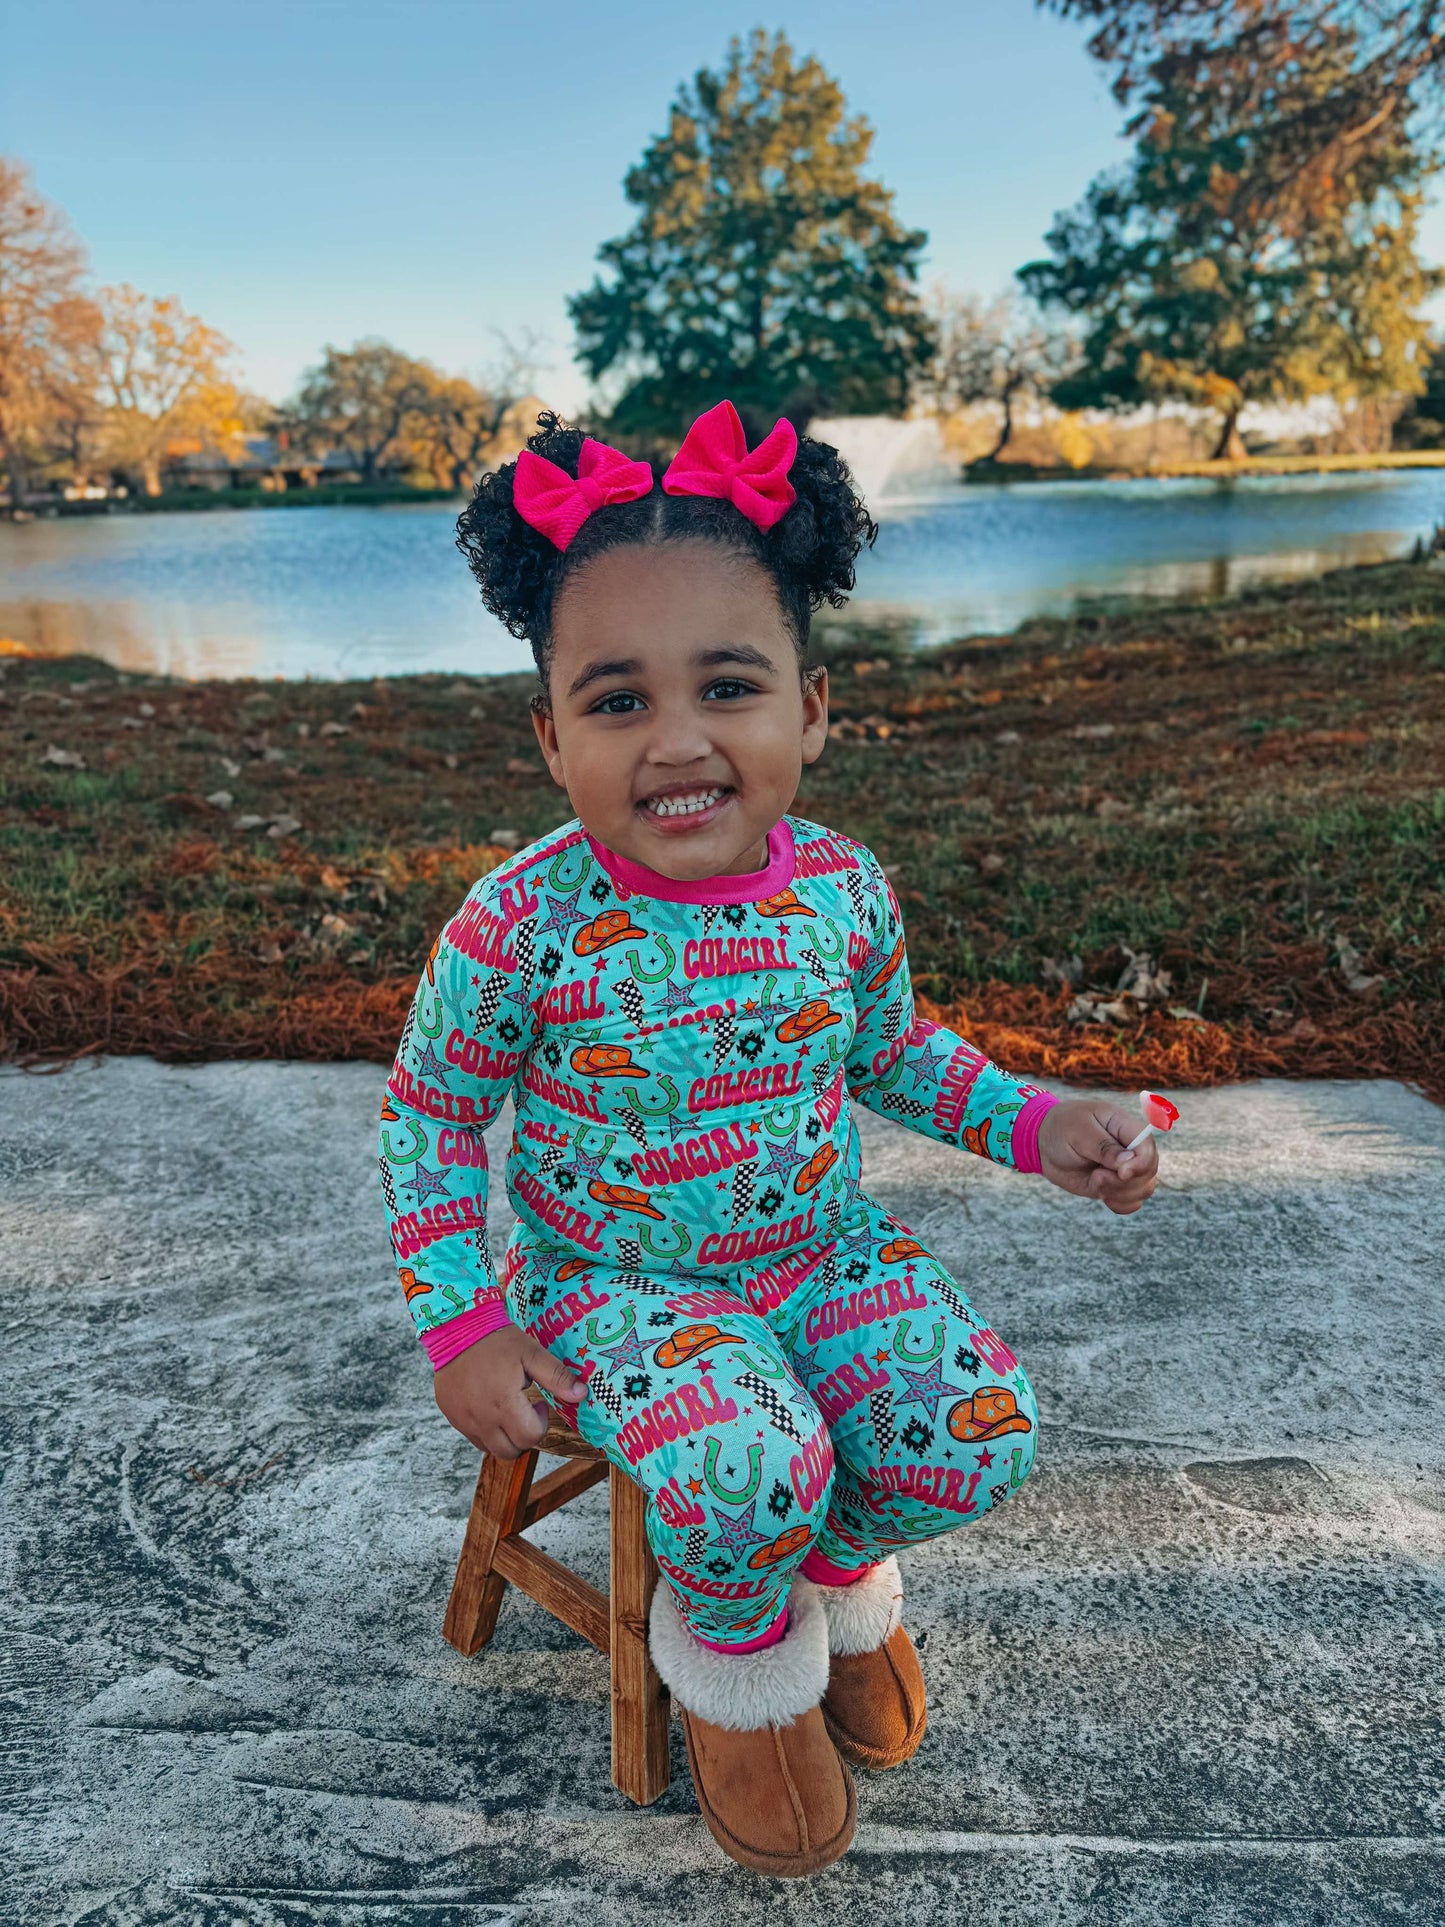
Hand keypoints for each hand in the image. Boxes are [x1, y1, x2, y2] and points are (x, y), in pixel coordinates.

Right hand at [434, 1323, 586, 1457]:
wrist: (456, 1329)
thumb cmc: (496, 1340)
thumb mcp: (531, 1353)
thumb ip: (557, 1376)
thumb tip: (581, 1394)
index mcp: (504, 1403)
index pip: (530, 1437)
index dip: (541, 1423)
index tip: (538, 1403)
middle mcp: (482, 1418)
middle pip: (511, 1451)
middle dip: (524, 1436)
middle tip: (524, 1411)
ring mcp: (464, 1420)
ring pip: (491, 1449)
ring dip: (505, 1437)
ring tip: (507, 1410)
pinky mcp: (452, 1417)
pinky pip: (474, 1438)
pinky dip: (486, 1432)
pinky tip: (489, 1408)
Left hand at [1036, 1097, 1158, 1214]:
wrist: (1044, 1142)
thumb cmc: (1062, 1128)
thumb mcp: (1078, 1131)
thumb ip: (1103, 1147)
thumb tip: (1128, 1162)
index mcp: (1126, 1126)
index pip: (1148, 1147)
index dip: (1141, 1164)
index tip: (1121, 1172)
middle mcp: (1131, 1148)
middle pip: (1149, 1171)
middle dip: (1126, 1182)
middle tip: (1097, 1176)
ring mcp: (1125, 1168)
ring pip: (1144, 1189)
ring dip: (1121, 1193)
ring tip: (1095, 1180)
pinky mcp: (1116, 1185)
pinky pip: (1131, 1202)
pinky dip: (1120, 1204)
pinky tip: (1101, 1194)